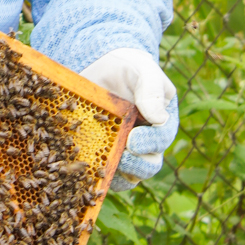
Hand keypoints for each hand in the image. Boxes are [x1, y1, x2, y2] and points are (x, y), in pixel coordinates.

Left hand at [81, 46, 177, 186]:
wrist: (101, 68)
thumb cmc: (128, 68)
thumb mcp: (142, 71)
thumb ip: (152, 90)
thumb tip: (160, 118)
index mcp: (161, 123)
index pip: (161, 139)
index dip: (150, 143)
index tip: (133, 140)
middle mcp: (147, 144)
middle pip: (148, 166)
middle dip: (135, 165)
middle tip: (120, 157)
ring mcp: (125, 152)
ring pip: (126, 176)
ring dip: (115, 175)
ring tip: (100, 167)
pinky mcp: (103, 155)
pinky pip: (103, 174)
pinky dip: (94, 175)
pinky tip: (82, 169)